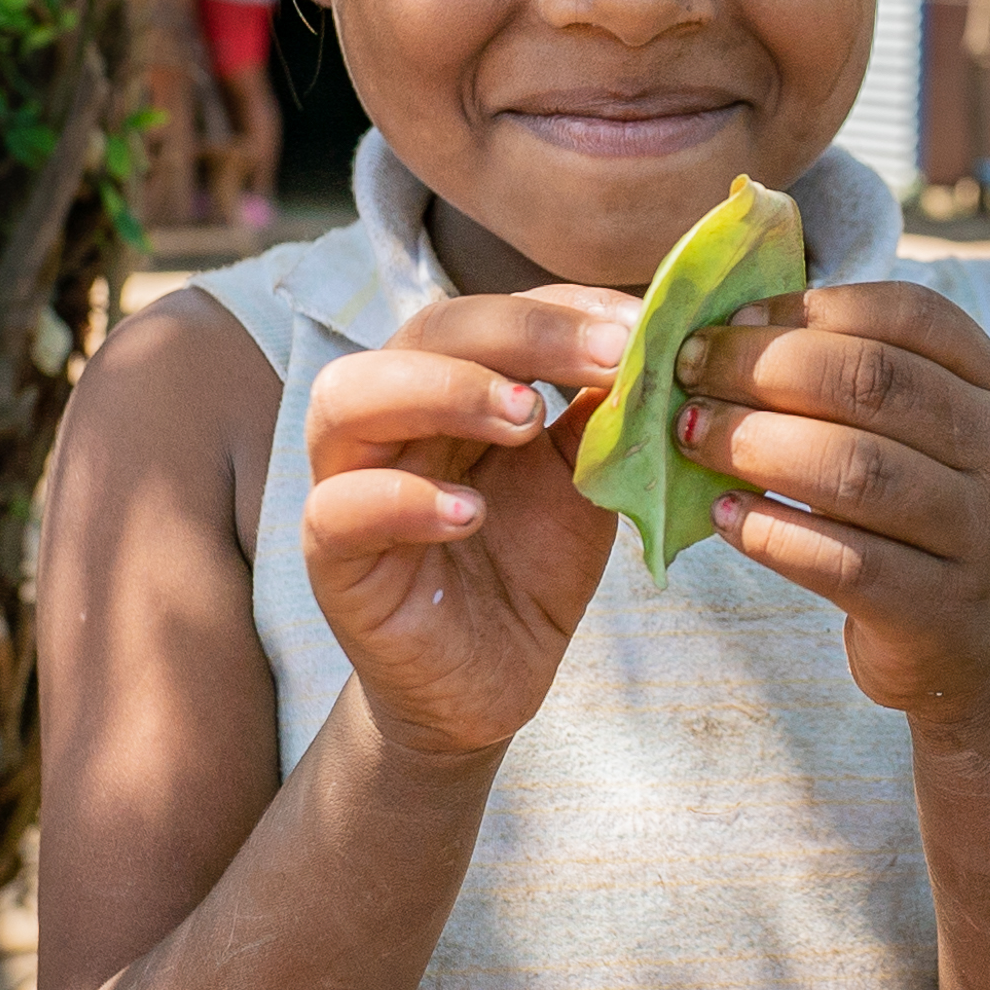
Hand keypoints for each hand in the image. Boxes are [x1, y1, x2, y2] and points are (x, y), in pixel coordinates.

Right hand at [301, 286, 637, 756]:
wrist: (493, 680)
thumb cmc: (531, 567)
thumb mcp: (582, 482)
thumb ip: (602, 415)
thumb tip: (656, 340)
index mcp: (448, 384)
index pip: (490, 312)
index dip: (564, 309)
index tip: (641, 327)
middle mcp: (388, 417)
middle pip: (423, 331)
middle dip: (520, 333)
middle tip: (606, 358)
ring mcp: (347, 482)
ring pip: (349, 397)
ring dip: (444, 389)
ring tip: (526, 419)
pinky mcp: (332, 558)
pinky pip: (337, 509)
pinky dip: (401, 499)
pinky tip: (468, 513)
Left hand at [669, 284, 989, 717]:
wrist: (984, 649)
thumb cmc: (922, 517)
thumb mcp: (926, 436)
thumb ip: (857, 376)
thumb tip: (727, 326)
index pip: (910, 314)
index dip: (810, 308)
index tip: (730, 318)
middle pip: (874, 382)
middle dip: (763, 368)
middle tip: (688, 373)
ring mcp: (982, 537)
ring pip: (855, 470)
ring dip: (755, 444)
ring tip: (690, 437)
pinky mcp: (938, 611)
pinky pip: (841, 561)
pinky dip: (770, 532)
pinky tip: (722, 516)